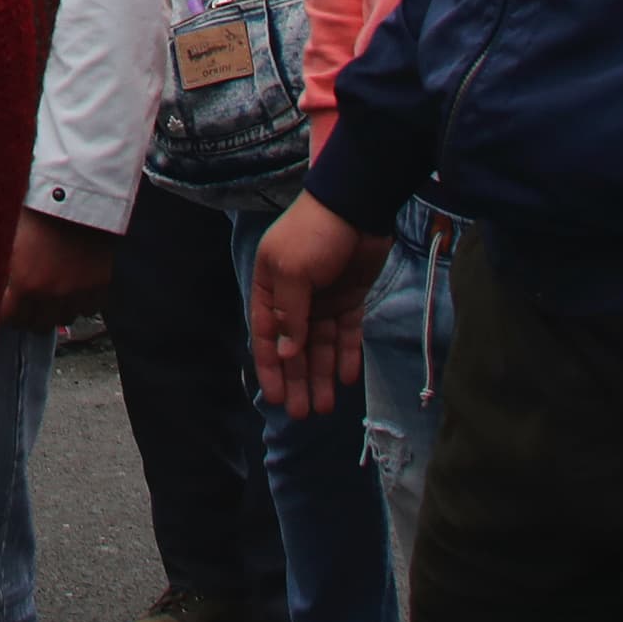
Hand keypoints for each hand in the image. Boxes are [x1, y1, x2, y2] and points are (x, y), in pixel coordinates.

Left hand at [2, 209, 115, 329]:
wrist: (78, 192)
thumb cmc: (38, 208)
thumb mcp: (6, 235)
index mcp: (25, 282)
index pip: (8, 318)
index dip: (2, 313)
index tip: (2, 308)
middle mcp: (53, 293)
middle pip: (36, 325)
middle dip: (27, 315)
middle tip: (24, 301)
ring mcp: (79, 292)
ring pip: (63, 319)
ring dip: (54, 310)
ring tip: (48, 292)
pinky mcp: (102, 286)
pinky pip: (88, 309)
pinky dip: (80, 302)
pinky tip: (72, 286)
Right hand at [245, 194, 380, 416]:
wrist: (357, 206)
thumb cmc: (313, 234)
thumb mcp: (292, 272)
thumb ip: (288, 315)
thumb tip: (284, 354)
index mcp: (270, 288)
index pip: (265, 336)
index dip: (269, 369)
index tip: (273, 399)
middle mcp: (295, 298)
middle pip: (295, 349)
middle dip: (298, 381)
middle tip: (302, 414)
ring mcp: (323, 299)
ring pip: (321, 346)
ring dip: (322, 375)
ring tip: (326, 406)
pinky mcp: (350, 298)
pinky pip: (346, 333)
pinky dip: (346, 354)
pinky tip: (346, 377)